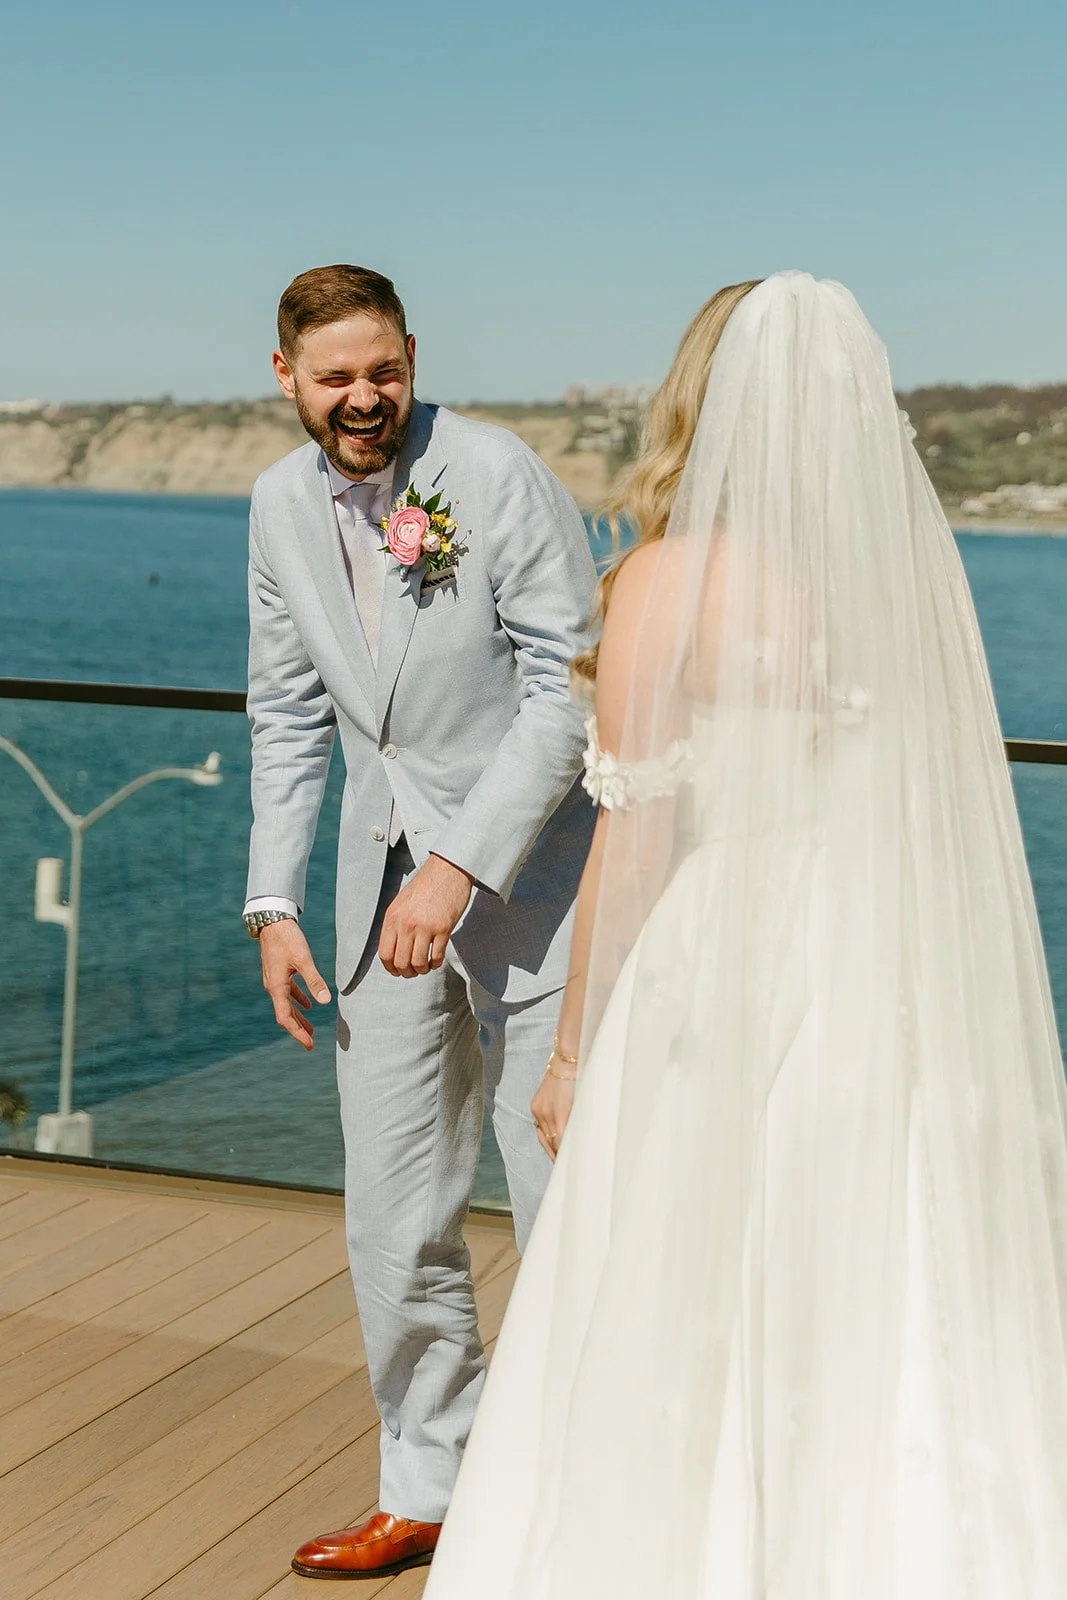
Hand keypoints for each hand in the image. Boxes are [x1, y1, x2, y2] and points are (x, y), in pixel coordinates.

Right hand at [259, 919, 330, 1049]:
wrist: (273, 921)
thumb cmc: (288, 939)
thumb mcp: (303, 960)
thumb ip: (314, 981)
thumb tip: (325, 1001)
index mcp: (277, 987)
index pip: (285, 1018)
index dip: (297, 1033)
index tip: (309, 1044)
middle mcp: (273, 987)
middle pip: (285, 1015)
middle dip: (298, 1030)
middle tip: (310, 1044)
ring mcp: (275, 980)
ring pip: (286, 1005)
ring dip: (298, 1017)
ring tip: (311, 1029)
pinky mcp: (278, 972)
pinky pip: (288, 992)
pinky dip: (298, 1000)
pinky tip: (309, 1005)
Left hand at [379, 853, 472, 977]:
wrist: (447, 870)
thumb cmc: (426, 885)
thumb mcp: (401, 903)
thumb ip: (395, 925)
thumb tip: (393, 950)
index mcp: (392, 917)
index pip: (385, 954)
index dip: (390, 968)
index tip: (396, 970)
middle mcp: (406, 923)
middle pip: (401, 962)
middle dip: (407, 972)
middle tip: (413, 971)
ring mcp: (425, 927)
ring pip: (418, 963)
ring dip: (422, 970)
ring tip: (426, 966)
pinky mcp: (443, 928)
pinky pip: (437, 956)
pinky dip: (436, 963)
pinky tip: (436, 960)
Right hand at [532, 1071, 575, 1161]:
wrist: (567, 1061)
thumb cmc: (582, 1081)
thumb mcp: (584, 1103)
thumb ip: (580, 1122)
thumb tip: (580, 1140)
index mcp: (561, 1112)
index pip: (561, 1143)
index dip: (565, 1156)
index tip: (571, 1166)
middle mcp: (547, 1112)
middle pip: (551, 1143)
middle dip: (558, 1156)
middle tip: (565, 1167)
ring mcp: (539, 1109)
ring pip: (543, 1137)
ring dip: (551, 1148)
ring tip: (558, 1159)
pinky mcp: (535, 1106)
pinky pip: (539, 1127)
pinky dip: (546, 1136)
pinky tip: (551, 1143)